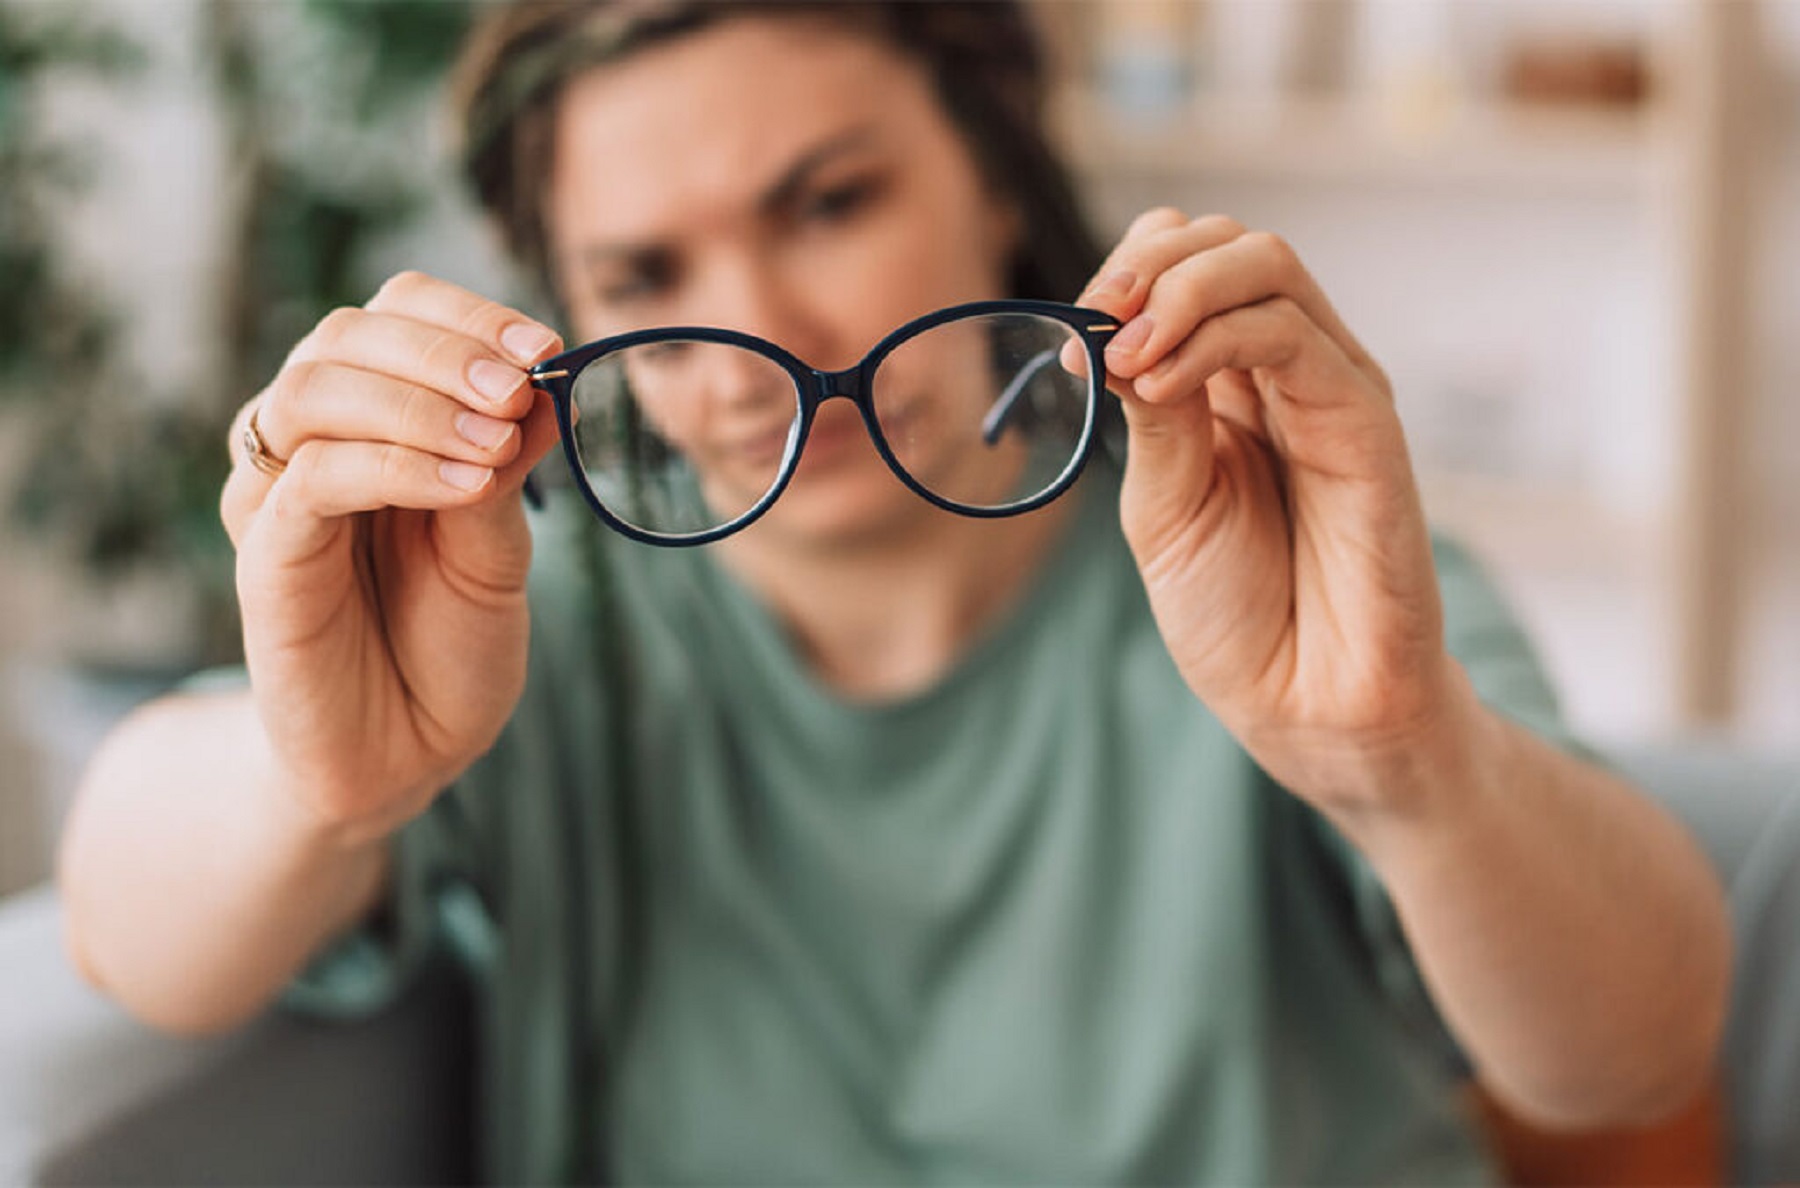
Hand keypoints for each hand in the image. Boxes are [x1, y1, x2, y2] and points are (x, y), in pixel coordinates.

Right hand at [220, 271, 563, 843]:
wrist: (409, 754)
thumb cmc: (450, 644)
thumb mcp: (500, 547)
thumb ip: (508, 467)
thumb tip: (547, 386)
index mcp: (374, 419)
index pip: (395, 314)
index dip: (466, 316)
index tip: (548, 344)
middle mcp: (312, 442)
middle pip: (345, 334)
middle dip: (445, 349)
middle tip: (524, 386)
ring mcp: (278, 496)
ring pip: (315, 390)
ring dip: (419, 401)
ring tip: (499, 442)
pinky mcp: (266, 556)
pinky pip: (312, 479)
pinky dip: (396, 466)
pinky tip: (467, 485)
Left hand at [1079, 209, 1462, 811]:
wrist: (1306, 703)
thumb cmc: (1238, 615)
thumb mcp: (1163, 505)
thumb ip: (1151, 417)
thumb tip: (1115, 331)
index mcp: (1229, 384)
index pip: (1183, 264)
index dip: (1123, 275)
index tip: (1072, 337)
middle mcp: (1285, 370)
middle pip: (1226, 242)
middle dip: (1144, 264)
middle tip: (1094, 323)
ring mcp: (1329, 386)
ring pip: (1264, 262)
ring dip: (1175, 290)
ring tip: (1123, 355)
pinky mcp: (1366, 418)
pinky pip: (1291, 334)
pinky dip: (1213, 336)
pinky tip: (1159, 380)